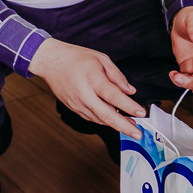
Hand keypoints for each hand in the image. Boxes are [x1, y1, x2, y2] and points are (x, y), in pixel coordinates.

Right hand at [28, 38, 145, 138]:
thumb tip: (130, 91)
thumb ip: (117, 76)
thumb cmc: (76, 58)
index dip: (129, 106)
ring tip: (131, 127)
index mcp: (93, 79)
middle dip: (124, 126)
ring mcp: (77, 103)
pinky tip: (114, 120)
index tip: (141, 112)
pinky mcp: (74, 108)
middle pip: (106, 115)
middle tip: (138, 133)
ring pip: (99, 119)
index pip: (114, 96)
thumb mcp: (101, 59)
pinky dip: (104, 121)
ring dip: (115, 125)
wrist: (51, 62)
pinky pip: (91, 118)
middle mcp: (84, 94)